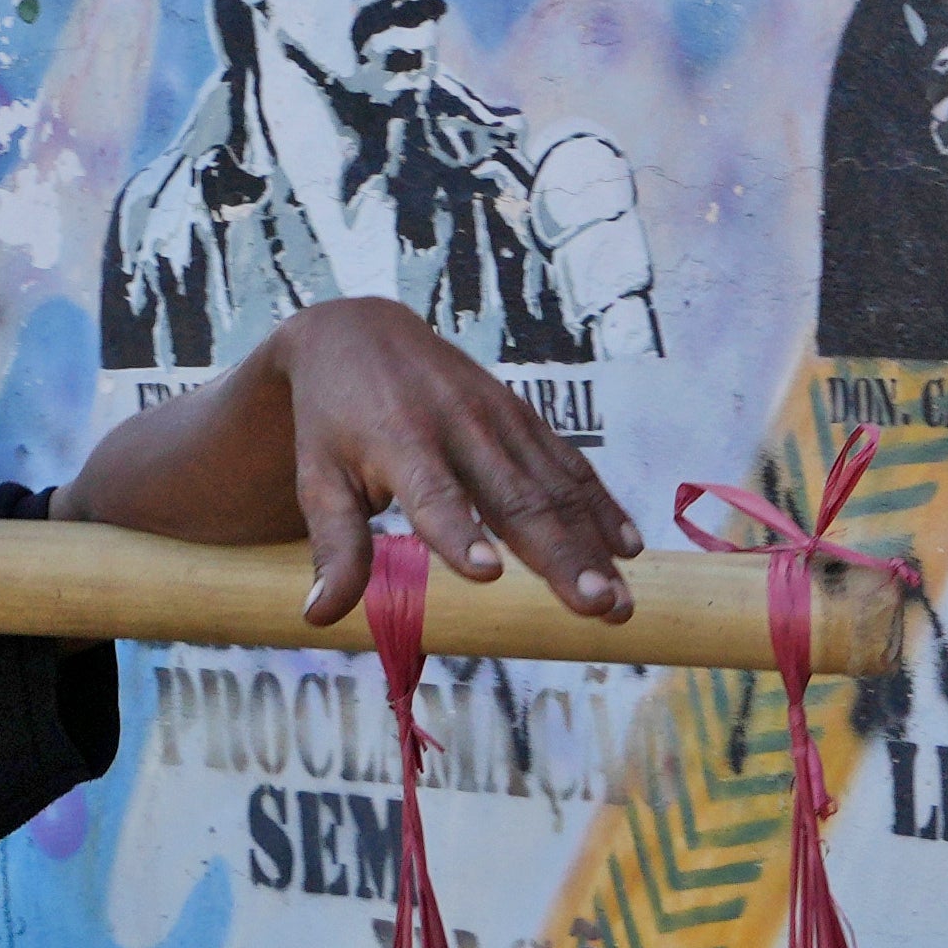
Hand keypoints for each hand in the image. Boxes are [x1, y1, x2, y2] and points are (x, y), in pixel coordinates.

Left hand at [262, 294, 641, 625]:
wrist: (360, 331)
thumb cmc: (333, 422)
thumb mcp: (318, 479)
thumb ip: (334, 546)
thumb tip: (320, 617)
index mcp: (400, 442)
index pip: (433, 494)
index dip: (459, 533)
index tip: (488, 574)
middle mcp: (459, 426)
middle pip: (515, 498)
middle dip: (561, 556)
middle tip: (597, 607)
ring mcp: (500, 418)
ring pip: (555, 486)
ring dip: (594, 543)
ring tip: (621, 599)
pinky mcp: (523, 416)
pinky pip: (570, 463)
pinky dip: (602, 505)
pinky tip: (628, 547)